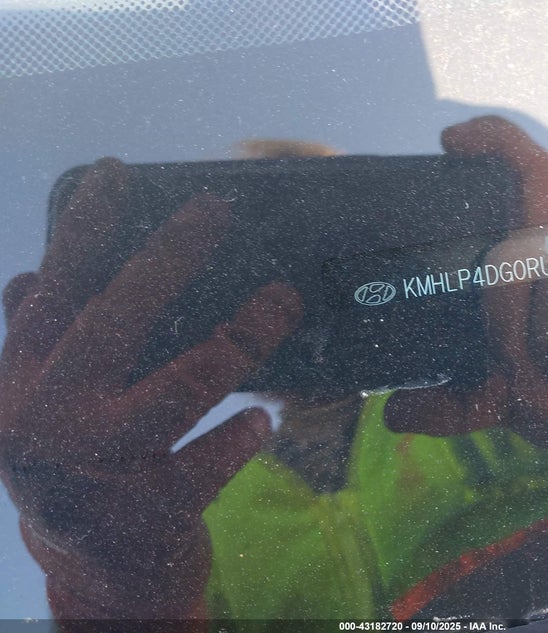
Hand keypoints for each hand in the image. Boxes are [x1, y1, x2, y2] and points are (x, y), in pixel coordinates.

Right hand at [0, 159, 301, 616]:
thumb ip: (35, 345)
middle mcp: (49, 423)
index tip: (118, 173)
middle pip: (115, 322)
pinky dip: (241, 435)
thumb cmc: (79, 475)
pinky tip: (264, 417)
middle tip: (217, 208)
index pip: (57, 295)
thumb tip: (27, 274)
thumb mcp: (43, 410)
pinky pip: (209, 462)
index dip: (86, 231)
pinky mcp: (147, 517)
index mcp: (24, 387)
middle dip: (170, 257)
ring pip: (180, 385)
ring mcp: (95, 473)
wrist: (96, 580)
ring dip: (242, 338)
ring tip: (282, 303)